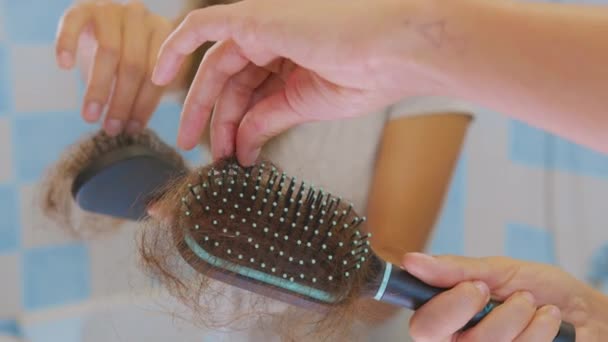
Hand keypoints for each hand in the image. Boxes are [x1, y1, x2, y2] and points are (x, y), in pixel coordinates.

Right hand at [55, 0, 173, 135]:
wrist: (104, 28)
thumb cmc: (128, 58)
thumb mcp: (142, 74)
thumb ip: (143, 93)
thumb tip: (132, 129)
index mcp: (163, 33)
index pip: (156, 74)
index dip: (145, 104)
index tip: (132, 130)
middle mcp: (140, 17)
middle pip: (133, 65)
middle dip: (122, 102)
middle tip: (111, 128)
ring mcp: (112, 9)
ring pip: (109, 51)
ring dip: (98, 88)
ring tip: (90, 116)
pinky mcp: (84, 6)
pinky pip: (74, 23)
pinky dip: (68, 44)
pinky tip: (65, 66)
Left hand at [151, 0, 451, 163]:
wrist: (396, 48)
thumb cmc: (370, 75)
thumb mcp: (309, 106)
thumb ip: (270, 118)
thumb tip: (242, 145)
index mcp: (295, 58)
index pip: (254, 92)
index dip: (236, 123)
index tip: (228, 153)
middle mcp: (278, 39)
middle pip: (231, 81)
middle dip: (211, 116)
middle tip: (195, 148)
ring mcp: (265, 25)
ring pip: (218, 65)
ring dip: (199, 101)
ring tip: (192, 139)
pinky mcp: (255, 17)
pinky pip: (203, 26)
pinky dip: (177, 45)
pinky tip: (159, 74)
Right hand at [402, 253, 607, 340]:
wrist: (585, 312)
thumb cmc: (539, 289)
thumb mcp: (496, 270)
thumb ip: (455, 269)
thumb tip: (413, 261)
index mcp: (448, 316)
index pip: (422, 325)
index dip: (446, 308)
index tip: (475, 286)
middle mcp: (461, 341)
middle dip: (490, 316)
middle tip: (513, 295)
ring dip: (519, 317)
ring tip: (531, 303)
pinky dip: (538, 332)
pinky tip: (547, 322)